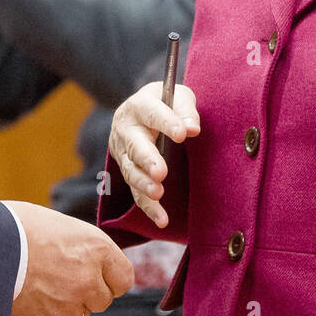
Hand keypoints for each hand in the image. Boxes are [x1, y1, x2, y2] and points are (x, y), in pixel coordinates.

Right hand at [6, 201, 133, 315]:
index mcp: (96, 248)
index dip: (110, 277)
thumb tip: (87, 259)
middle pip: (102, 300)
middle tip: (62, 277)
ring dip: (64, 306)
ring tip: (39, 285)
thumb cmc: (15, 225)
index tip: (98, 274)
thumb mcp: (58, 225)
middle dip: (86, 293)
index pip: (124, 278)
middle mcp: (88, 280)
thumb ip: (80, 246)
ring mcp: (67, 306)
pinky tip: (25, 296)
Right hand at [107, 81, 200, 229]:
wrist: (145, 112)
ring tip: (158, 194)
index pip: (151, 112)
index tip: (183, 134)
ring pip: (131, 171)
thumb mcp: (177, 96)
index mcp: (139, 106)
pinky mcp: (128, 172)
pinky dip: (148, 207)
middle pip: (134, 145)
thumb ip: (185, 110)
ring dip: (143, 185)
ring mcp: (123, 153)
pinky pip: (135, 192)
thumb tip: (192, 128)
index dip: (166, 123)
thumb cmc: (167, 103)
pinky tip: (161, 219)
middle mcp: (125, 129)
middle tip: (160, 173)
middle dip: (147, 159)